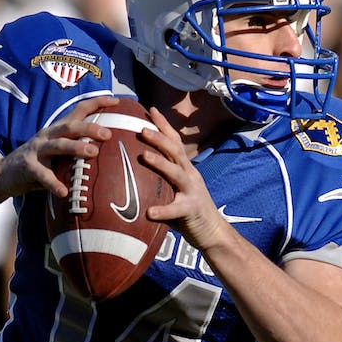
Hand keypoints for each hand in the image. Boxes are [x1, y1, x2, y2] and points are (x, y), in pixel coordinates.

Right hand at [0, 95, 118, 199]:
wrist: (3, 174)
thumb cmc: (39, 164)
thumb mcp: (58, 153)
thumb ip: (77, 150)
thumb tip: (110, 155)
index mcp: (58, 130)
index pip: (78, 111)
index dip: (97, 103)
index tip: (116, 100)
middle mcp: (48, 136)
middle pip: (70, 126)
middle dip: (89, 128)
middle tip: (108, 134)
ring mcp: (37, 150)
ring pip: (58, 145)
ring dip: (76, 148)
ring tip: (92, 153)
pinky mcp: (27, 167)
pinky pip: (42, 175)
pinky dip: (53, 183)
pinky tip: (64, 191)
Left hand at [137, 107, 230, 250]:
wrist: (212, 232)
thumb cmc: (187, 211)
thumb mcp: (174, 190)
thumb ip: (158, 180)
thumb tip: (129, 172)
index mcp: (185, 168)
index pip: (174, 142)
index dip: (163, 125)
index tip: (150, 109)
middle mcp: (190, 175)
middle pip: (175, 151)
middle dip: (159, 138)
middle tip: (142, 128)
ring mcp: (193, 191)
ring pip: (177, 173)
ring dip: (160, 163)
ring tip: (144, 156)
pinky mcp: (192, 210)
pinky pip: (177, 209)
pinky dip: (163, 209)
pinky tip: (150, 211)